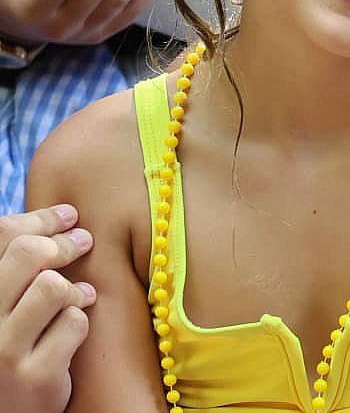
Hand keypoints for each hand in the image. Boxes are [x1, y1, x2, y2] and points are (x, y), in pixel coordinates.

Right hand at [0, 205, 96, 412]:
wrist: (6, 411)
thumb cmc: (8, 349)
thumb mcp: (1, 308)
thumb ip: (16, 272)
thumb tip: (61, 218)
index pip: (0, 236)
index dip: (39, 220)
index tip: (66, 216)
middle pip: (27, 254)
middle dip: (63, 245)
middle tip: (82, 242)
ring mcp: (3, 349)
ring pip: (52, 287)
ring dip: (72, 289)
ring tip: (77, 296)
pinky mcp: (35, 375)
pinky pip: (73, 323)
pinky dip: (79, 322)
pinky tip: (73, 329)